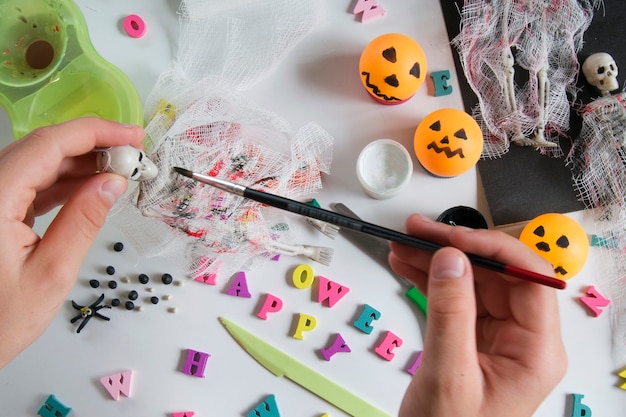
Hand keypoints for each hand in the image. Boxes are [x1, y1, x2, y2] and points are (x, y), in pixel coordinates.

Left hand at [0, 118, 143, 367]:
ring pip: (38, 164)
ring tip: (120, 171)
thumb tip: (113, 182)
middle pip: (42, 148)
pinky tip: (92, 187)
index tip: (132, 136)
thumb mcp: (52, 273)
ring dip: (80, 164)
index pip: (47, 145)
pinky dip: (64, 183)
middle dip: (91, 145)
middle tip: (133, 154)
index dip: (94, 133)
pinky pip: (31, 184)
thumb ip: (83, 221)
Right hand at [389, 214, 566, 416]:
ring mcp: (498, 337)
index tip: (452, 238)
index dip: (493, 250)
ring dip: (436, 261)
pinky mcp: (474, 338)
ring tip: (403, 245)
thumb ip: (451, 313)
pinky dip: (430, 280)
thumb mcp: (449, 374)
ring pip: (472, 281)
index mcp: (536, 350)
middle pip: (497, 275)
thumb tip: (451, 258)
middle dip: (455, 249)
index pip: (530, 280)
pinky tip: (407, 266)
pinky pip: (455, 298)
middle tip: (417, 232)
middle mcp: (523, 339)